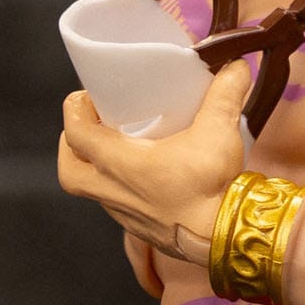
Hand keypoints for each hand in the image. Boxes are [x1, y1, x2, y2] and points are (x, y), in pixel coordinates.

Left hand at [58, 59, 251, 263]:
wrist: (227, 237)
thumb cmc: (213, 188)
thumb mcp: (219, 130)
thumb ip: (224, 93)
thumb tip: (235, 67)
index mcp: (119, 163)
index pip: (75, 132)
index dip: (75, 110)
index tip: (88, 97)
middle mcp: (114, 192)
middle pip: (69, 170)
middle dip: (73, 147)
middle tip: (90, 127)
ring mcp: (126, 215)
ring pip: (94, 192)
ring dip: (96, 170)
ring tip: (117, 149)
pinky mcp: (143, 230)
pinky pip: (118, 208)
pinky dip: (122, 191)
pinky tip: (143, 179)